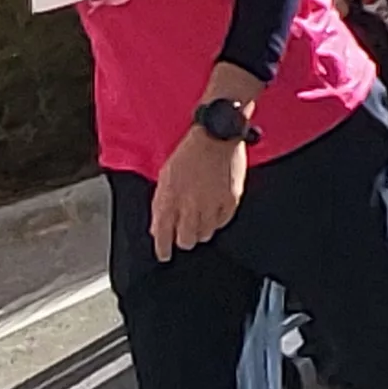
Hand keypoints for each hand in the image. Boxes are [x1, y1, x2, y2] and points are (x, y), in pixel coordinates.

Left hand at [151, 126, 248, 257]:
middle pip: (186, 240)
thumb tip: (158, 227)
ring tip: (200, 220)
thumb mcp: (165, 176)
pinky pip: (222, 223)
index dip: (162, 249)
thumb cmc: (189, 152)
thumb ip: (161, 204)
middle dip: (183, 240)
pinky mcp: (230, 201)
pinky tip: (214, 212)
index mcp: (169, 197)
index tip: (164, 254)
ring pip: (205, 234)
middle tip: (184, 236)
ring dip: (200, 231)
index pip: (162, 234)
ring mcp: (211, 204)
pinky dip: (217, 221)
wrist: (216, 133)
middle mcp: (189, 204)